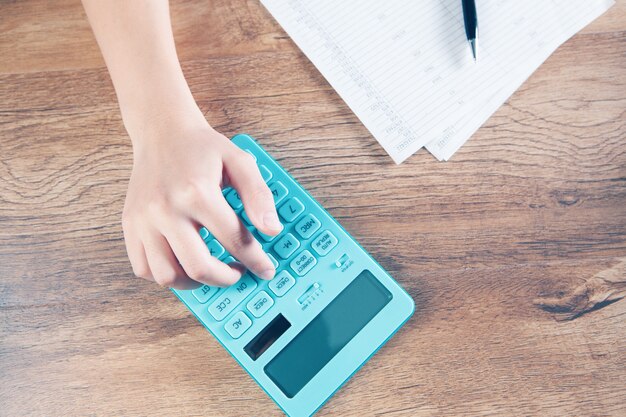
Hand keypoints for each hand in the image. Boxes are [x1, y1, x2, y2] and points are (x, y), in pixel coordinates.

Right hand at [122, 120, 281, 288]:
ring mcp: (144, 220)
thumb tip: (272, 230)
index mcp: (197, 192)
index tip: (266, 269)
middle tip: (238, 273)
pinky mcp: (130, 225)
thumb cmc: (202, 147)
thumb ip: (258, 195)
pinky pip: (143, 267)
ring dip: (194, 282)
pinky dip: (165, 275)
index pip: (234, 240)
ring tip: (210, 272)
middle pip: (199, 266)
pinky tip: (183, 265)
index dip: (255, 260)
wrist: (161, 131)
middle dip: (226, 278)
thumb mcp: (239, 161)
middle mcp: (166, 209)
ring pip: (167, 275)